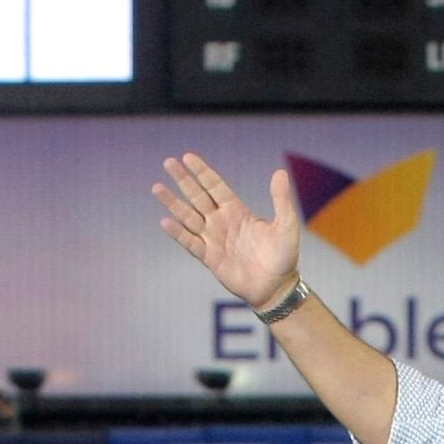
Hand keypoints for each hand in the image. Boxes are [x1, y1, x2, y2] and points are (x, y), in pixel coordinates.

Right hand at [153, 152, 302, 309]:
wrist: (275, 287)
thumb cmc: (283, 256)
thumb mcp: (286, 224)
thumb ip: (281, 199)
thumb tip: (279, 172)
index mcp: (237, 211)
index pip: (215, 186)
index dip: (202, 172)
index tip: (187, 156)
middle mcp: (221, 222)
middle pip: (197, 196)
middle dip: (183, 180)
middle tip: (168, 162)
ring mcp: (213, 239)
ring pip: (188, 216)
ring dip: (173, 202)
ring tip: (157, 187)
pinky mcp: (209, 258)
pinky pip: (190, 242)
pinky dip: (178, 233)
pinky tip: (165, 221)